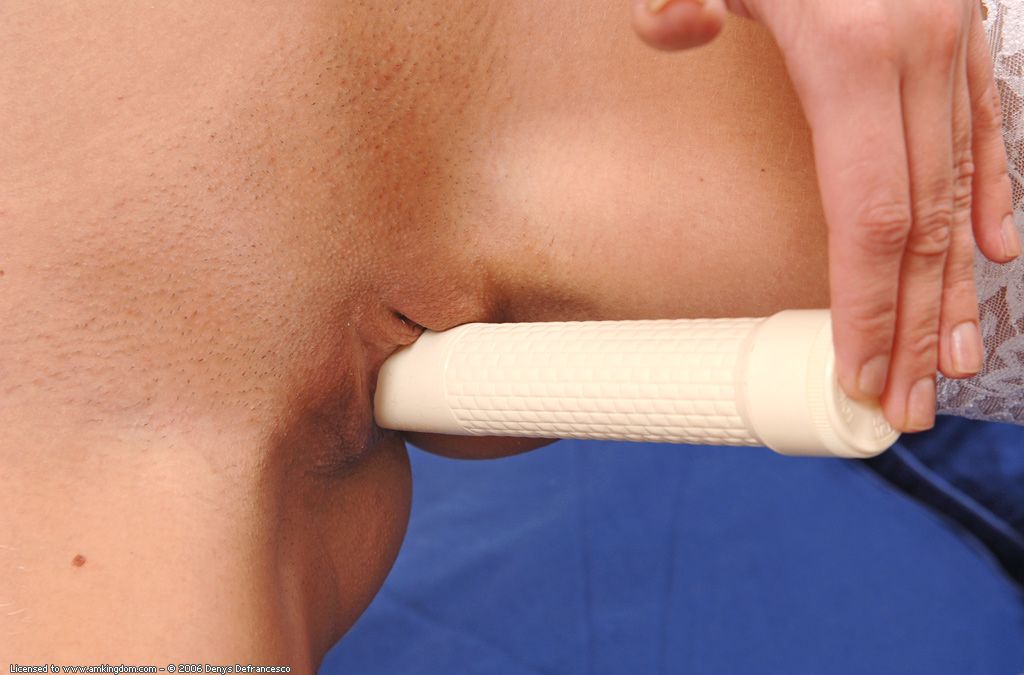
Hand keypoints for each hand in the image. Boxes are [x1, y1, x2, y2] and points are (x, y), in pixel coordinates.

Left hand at [632, 0, 1019, 431]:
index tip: (861, 376)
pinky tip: (998, 258)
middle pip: (920, 229)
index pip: (868, 222)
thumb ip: (680, 0)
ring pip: (965, 193)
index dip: (869, 309)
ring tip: (956, 364)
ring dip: (960, 288)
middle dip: (912, 328)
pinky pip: (989, 131)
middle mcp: (920, 58)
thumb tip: (671, 31)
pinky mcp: (965, 30)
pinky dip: (994, 199)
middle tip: (904, 408)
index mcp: (853, 55)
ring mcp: (953, 44)